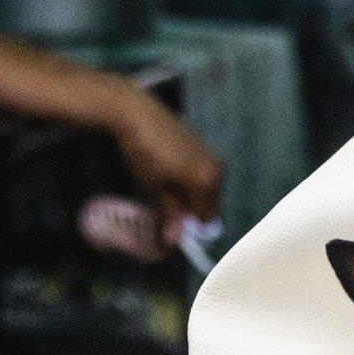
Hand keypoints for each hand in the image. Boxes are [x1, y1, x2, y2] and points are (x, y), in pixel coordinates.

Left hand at [107, 88, 223, 231]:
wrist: (136, 113)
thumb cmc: (145, 154)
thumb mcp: (154, 188)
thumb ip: (168, 214)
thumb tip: (172, 241)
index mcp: (209, 182)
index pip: (207, 218)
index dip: (189, 228)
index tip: (170, 229)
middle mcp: (217, 169)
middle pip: (209, 203)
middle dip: (190, 212)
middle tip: (165, 213)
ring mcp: (210, 155)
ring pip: (204, 188)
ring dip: (188, 197)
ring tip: (163, 194)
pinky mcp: (201, 145)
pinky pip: (200, 173)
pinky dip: (188, 182)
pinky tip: (168, 176)